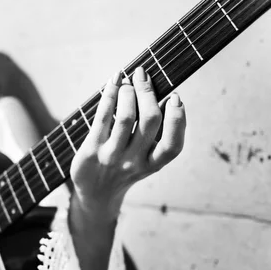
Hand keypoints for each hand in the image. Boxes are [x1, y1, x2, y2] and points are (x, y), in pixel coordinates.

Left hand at [71, 66, 185, 217]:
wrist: (95, 193)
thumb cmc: (123, 168)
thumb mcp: (144, 159)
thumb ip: (154, 134)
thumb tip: (162, 97)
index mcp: (152, 164)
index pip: (173, 145)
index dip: (178, 120)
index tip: (175, 97)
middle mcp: (134, 162)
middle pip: (150, 121)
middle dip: (148, 92)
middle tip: (142, 75)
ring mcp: (112, 157)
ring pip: (126, 117)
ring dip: (128, 92)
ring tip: (126, 81)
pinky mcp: (92, 150)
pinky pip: (103, 117)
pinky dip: (109, 95)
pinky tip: (113, 82)